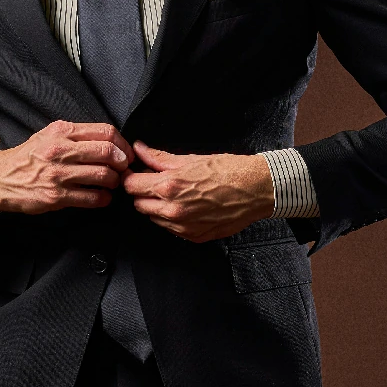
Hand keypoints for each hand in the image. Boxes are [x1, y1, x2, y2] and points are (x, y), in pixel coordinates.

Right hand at [0, 120, 131, 213]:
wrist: (0, 179)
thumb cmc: (27, 157)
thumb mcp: (48, 135)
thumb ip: (75, 135)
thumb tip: (108, 141)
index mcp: (61, 131)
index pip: (105, 132)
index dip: (122, 144)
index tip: (126, 153)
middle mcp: (60, 150)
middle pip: (107, 152)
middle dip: (122, 163)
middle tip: (123, 170)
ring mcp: (58, 174)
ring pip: (103, 175)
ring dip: (114, 182)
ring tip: (112, 184)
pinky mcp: (56, 196)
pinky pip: (91, 198)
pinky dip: (103, 199)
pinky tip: (102, 197)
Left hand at [122, 143, 274, 242]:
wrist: (256, 189)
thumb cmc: (228, 171)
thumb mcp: (189, 159)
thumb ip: (158, 157)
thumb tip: (139, 149)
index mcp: (169, 187)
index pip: (131, 186)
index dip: (131, 177)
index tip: (135, 173)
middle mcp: (172, 211)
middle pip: (138, 204)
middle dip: (143, 192)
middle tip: (156, 182)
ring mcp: (183, 227)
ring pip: (153, 219)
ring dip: (157, 207)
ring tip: (177, 193)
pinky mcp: (193, 237)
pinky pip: (171, 229)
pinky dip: (172, 219)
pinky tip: (187, 205)